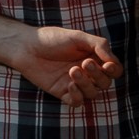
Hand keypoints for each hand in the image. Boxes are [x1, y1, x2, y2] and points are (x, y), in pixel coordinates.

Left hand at [5, 25, 121, 105]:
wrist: (25, 46)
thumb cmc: (51, 38)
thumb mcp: (78, 36)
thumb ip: (99, 45)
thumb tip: (113, 61)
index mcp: (94, 58)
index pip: (114, 71)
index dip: (114, 71)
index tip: (107, 65)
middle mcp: (87, 73)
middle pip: (105, 83)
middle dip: (98, 75)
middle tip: (84, 63)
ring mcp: (74, 83)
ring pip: (92, 93)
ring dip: (86, 84)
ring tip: (73, 70)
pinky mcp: (61, 92)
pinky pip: (76, 102)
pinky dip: (77, 97)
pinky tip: (70, 85)